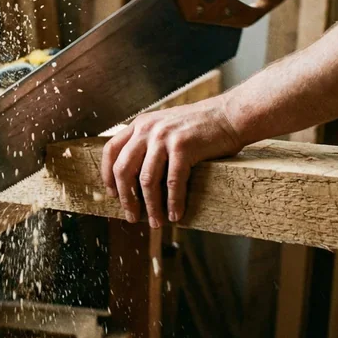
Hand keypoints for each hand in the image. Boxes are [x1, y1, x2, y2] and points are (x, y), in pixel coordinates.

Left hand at [101, 96, 243, 227]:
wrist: (230, 114)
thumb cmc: (200, 126)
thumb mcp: (166, 125)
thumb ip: (150, 141)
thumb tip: (137, 176)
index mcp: (140, 124)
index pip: (111, 150)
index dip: (108, 175)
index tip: (113, 194)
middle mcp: (147, 129)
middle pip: (123, 169)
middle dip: (126, 198)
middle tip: (132, 216)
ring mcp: (165, 137)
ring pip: (147, 180)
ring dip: (150, 206)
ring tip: (156, 222)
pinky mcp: (183, 146)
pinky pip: (173, 181)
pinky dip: (173, 202)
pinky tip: (176, 215)